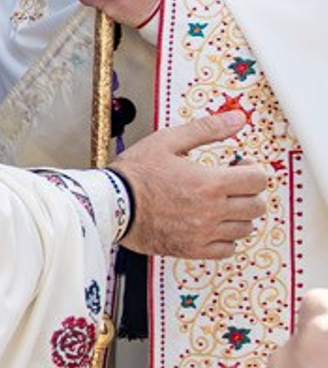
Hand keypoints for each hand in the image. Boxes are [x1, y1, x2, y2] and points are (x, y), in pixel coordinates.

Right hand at [111, 108, 266, 258]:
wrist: (108, 204)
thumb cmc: (134, 173)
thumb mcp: (167, 141)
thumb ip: (206, 129)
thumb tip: (238, 119)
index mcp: (209, 183)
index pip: (258, 180)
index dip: (252, 170)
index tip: (238, 167)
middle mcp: (211, 211)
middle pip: (256, 206)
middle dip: (248, 192)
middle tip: (229, 186)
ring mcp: (203, 233)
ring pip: (245, 228)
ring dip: (238, 215)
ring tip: (219, 205)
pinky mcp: (192, 249)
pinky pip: (228, 249)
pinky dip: (226, 238)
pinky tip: (211, 225)